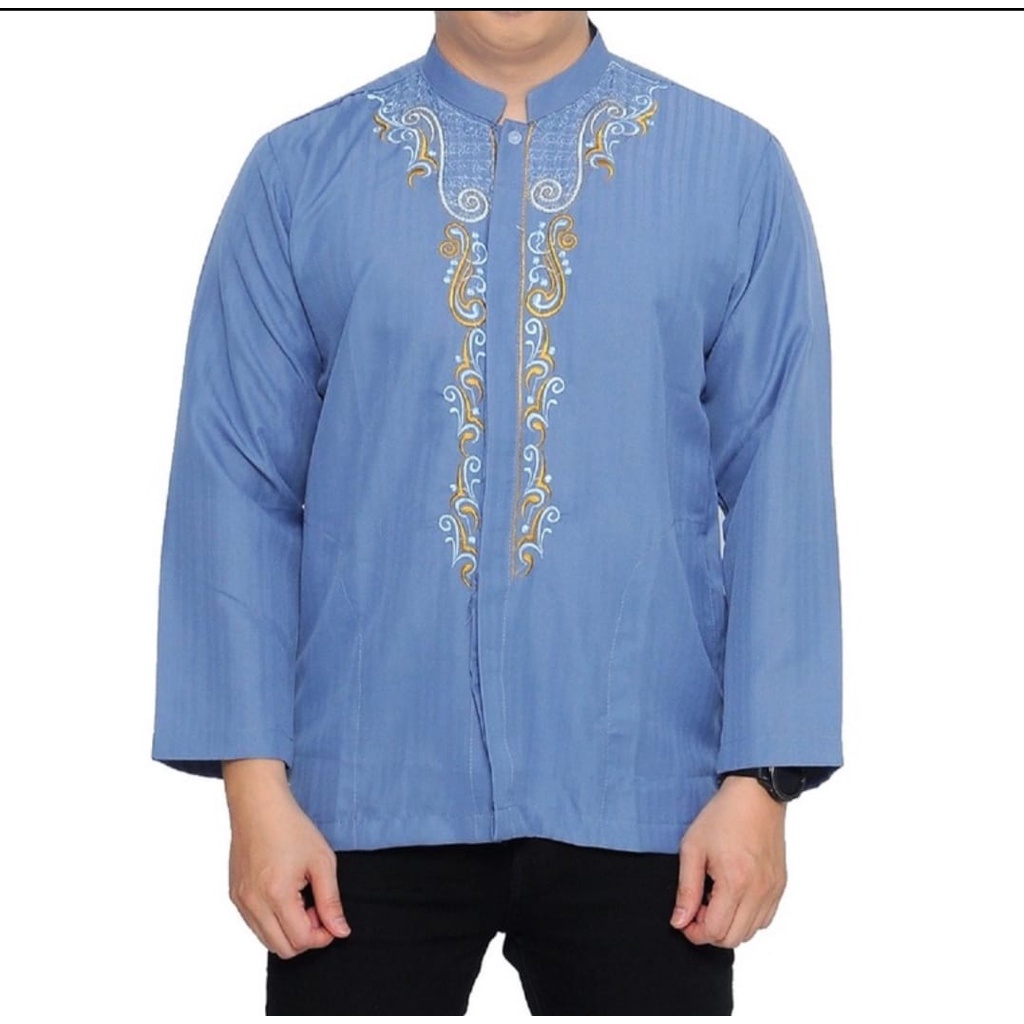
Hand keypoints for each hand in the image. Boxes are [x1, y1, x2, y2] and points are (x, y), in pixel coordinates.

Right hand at [223, 758, 350, 958]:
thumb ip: (331, 901)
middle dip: (305, 936)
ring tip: (301, 899)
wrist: (258, 805)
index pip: (300, 940)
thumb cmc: (291, 827)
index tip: (331, 918)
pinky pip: (254, 925)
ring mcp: (240, 901)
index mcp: (276, 895)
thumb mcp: (322, 861)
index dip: (322, 936)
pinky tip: (285, 895)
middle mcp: (253, 903)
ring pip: (266, 940)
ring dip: (288, 930)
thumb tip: (340, 931)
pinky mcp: (235, 896)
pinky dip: (272, 921)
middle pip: (282, 949)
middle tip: (316, 908)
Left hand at [669, 775, 786, 947]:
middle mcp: (759, 891)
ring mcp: (773, 890)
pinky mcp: (780, 886)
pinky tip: (733, 895)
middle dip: (710, 930)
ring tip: (715, 897)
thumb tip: (679, 921)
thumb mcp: (693, 848)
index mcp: (735, 882)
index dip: (694, 931)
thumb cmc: (723, 816)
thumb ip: (686, 890)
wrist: (756, 796)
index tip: (684, 917)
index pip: (715, 932)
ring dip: (729, 924)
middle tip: (698, 906)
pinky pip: (765, 918)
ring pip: (751, 932)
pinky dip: (747, 917)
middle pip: (733, 938)